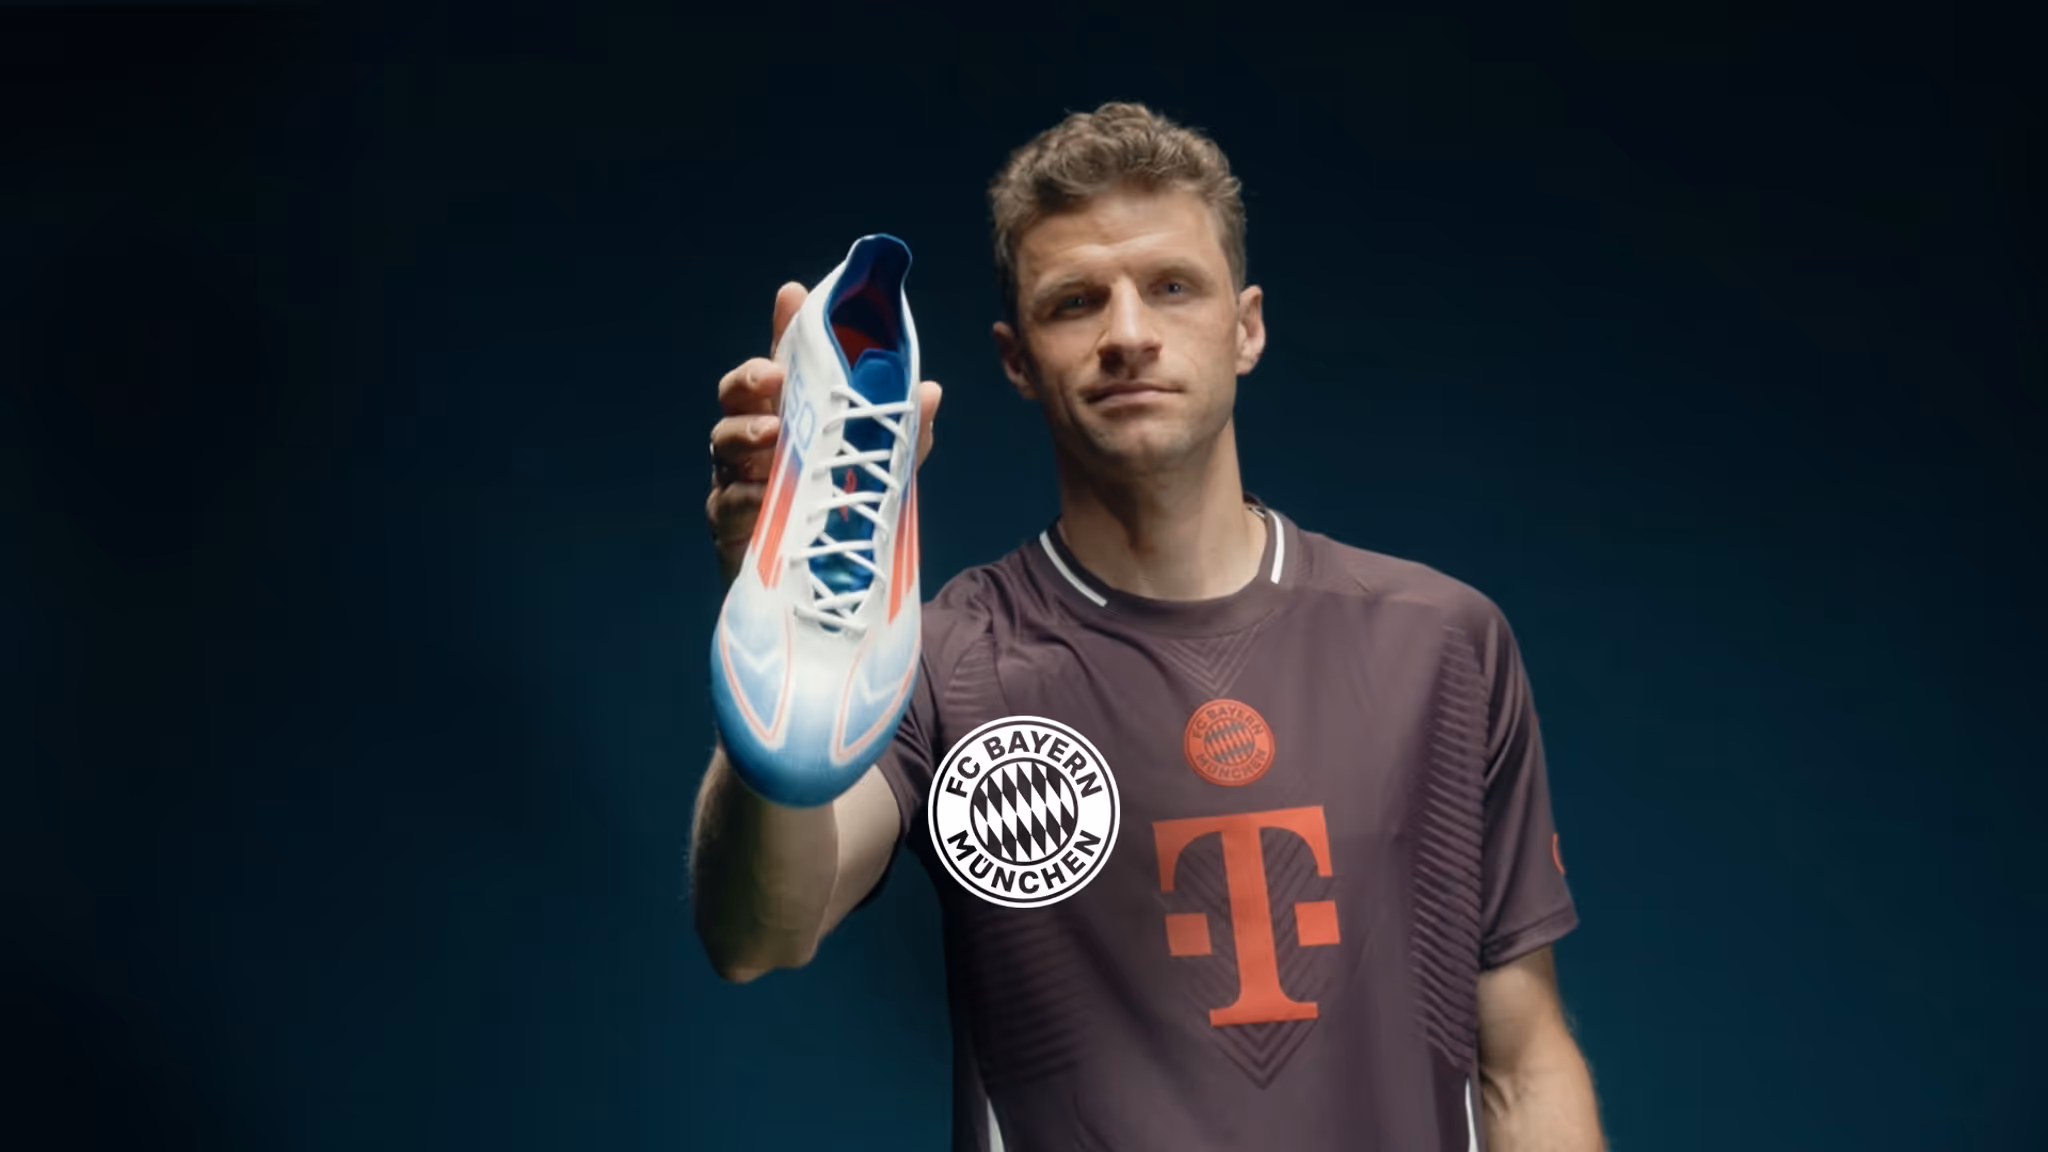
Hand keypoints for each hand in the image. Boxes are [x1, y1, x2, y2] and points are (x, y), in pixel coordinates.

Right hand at [707, 281, 941, 585]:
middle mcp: (755, 440)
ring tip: (773, 435)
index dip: (784, 329)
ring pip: (724, 443)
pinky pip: (726, 502)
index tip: (793, 295)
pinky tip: (764, 496)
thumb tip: (929, 392)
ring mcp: (735, 479)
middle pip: (734, 395)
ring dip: (746, 433)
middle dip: (748, 380)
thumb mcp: (876, 471)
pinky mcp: (727, 523)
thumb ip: (897, 434)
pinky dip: (745, 496)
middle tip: (773, 378)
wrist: (816, 587)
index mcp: (789, 416)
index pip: (782, 365)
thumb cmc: (837, 513)